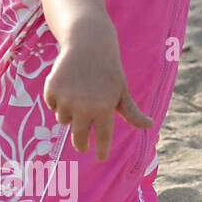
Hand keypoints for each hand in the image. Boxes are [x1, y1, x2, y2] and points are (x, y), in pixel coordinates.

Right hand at [44, 20, 152, 160]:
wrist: (87, 44)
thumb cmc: (108, 70)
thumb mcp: (122, 91)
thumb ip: (132, 112)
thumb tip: (150, 126)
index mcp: (104, 109)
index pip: (102, 138)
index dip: (101, 150)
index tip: (101, 158)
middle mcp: (84, 107)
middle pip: (79, 138)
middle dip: (81, 145)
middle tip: (83, 147)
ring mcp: (66, 99)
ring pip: (64, 120)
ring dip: (70, 115)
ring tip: (77, 96)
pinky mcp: (52, 90)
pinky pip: (52, 106)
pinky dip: (57, 100)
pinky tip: (66, 86)